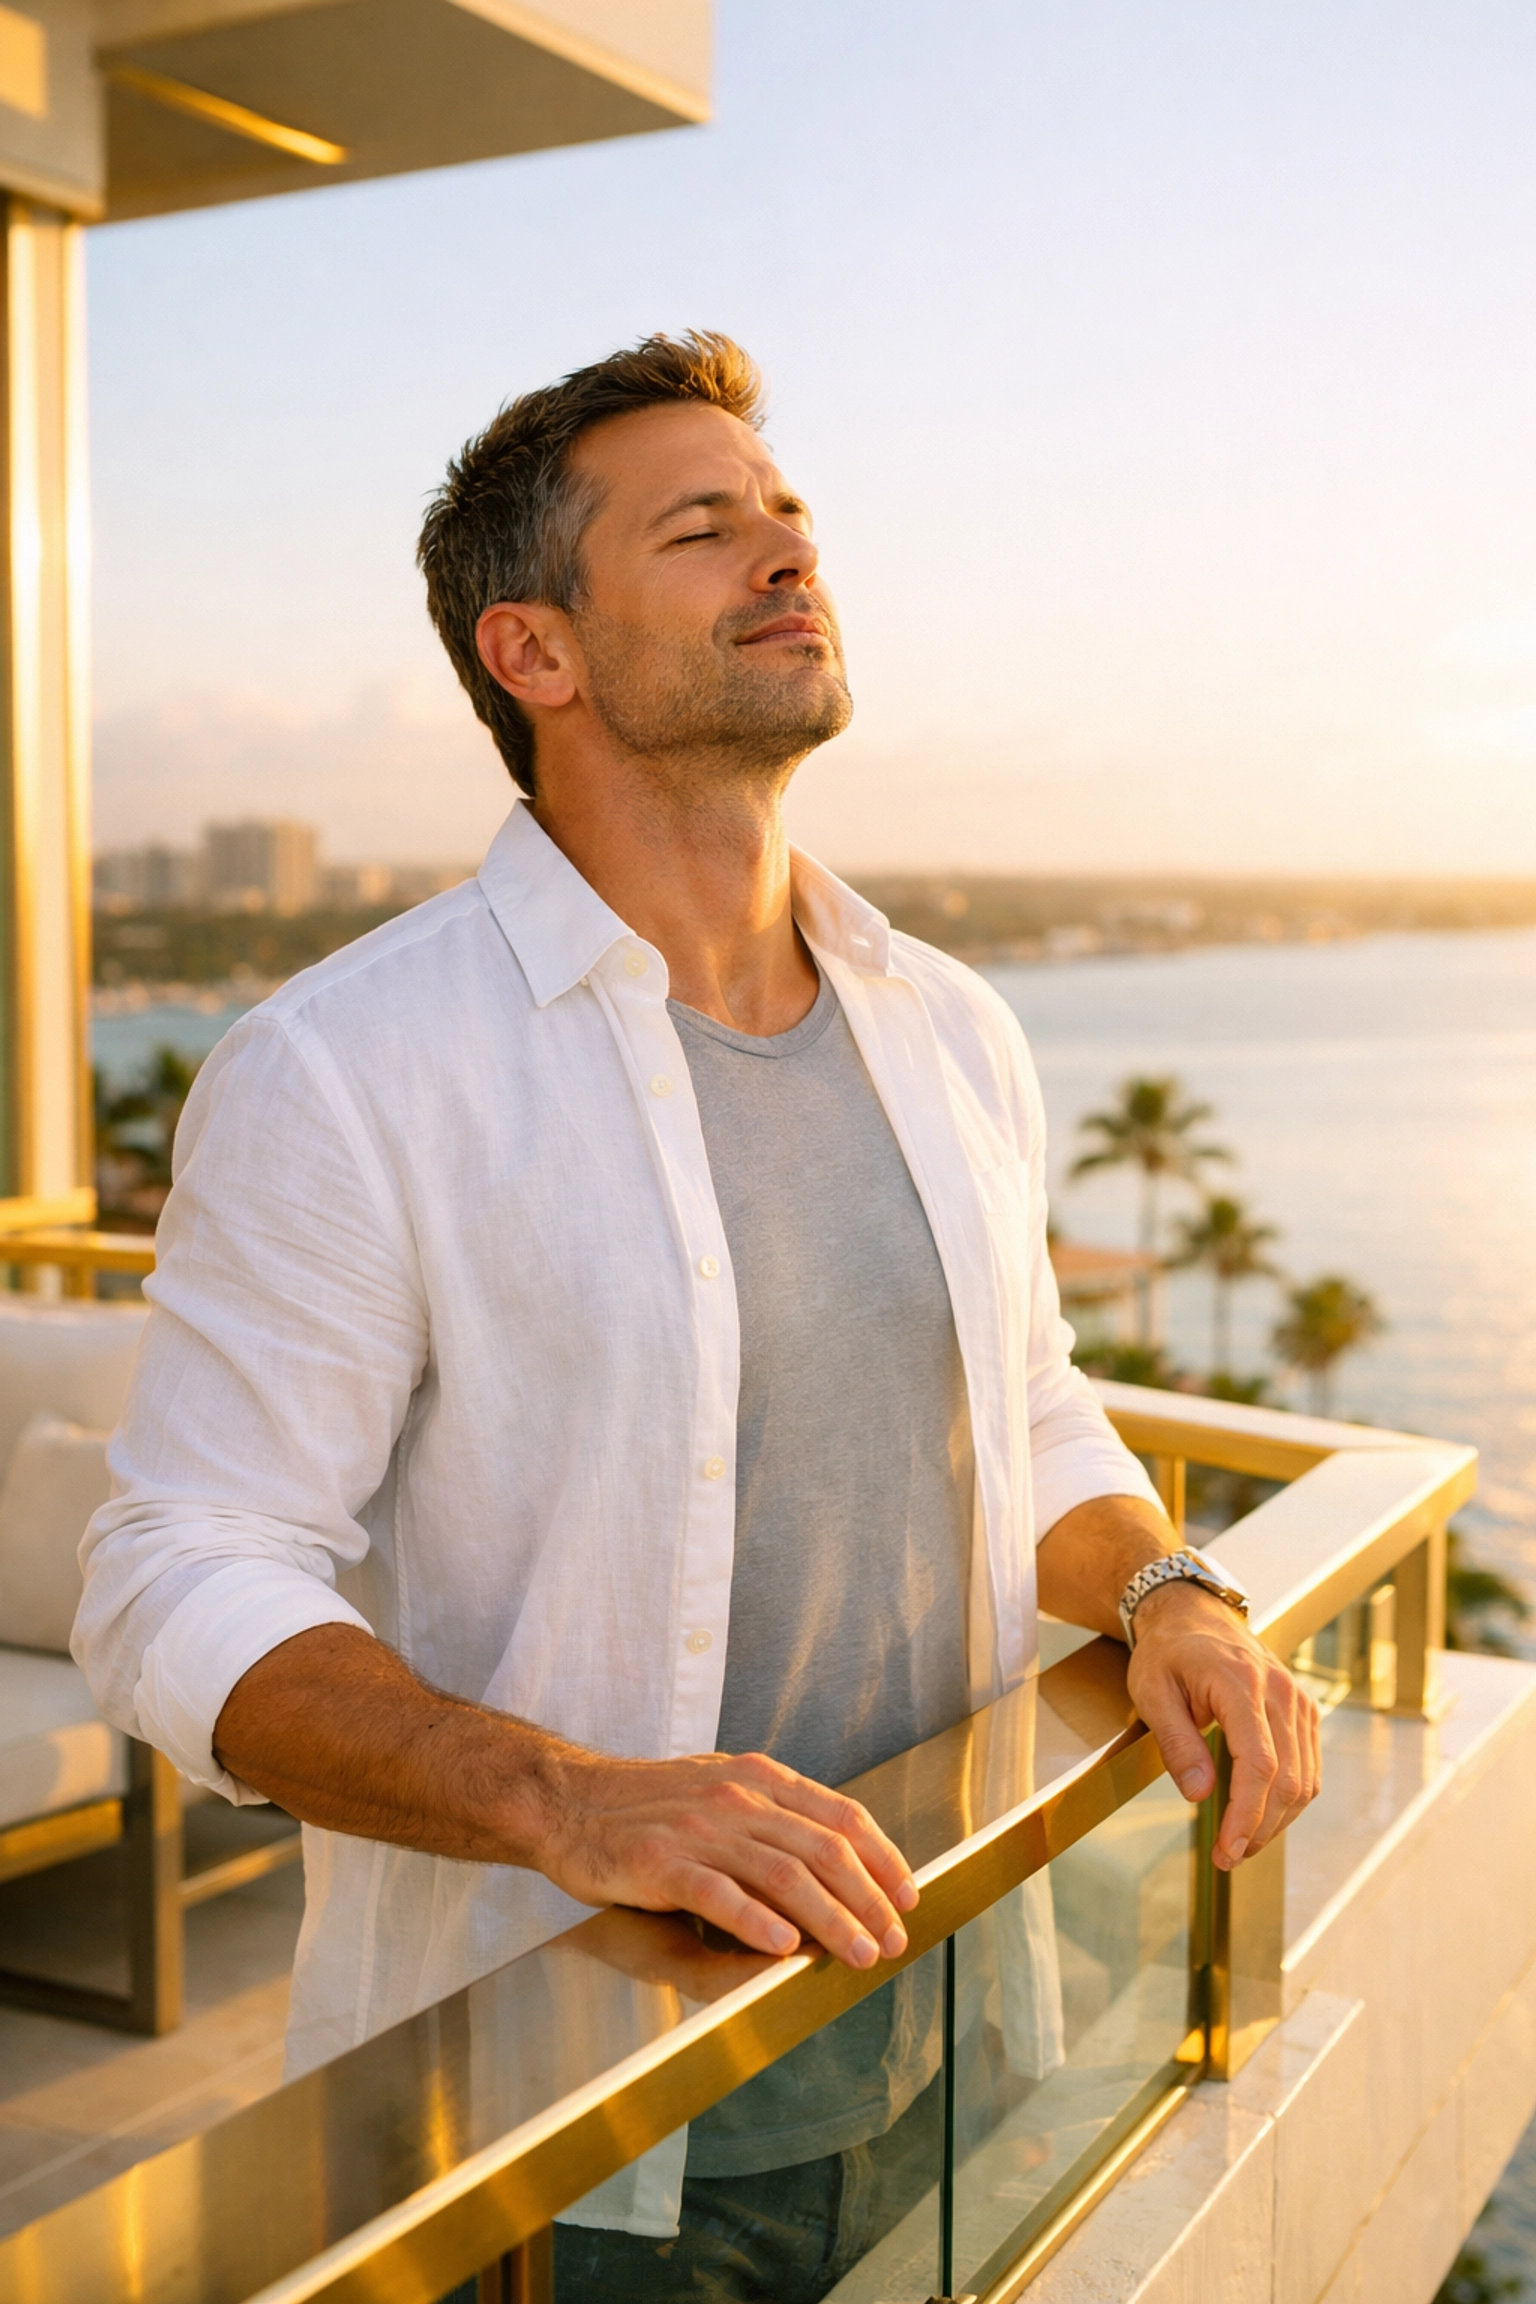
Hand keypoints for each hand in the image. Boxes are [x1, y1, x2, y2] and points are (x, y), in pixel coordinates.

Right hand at [535, 1747, 919, 1969]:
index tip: (908, 1898)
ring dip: (831, 1919)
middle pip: (822, 1848)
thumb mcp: (721, 1789)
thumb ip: (774, 1816)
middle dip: (868, 1900)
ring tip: (857, 1954)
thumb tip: (838, 1857)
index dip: (883, 1858)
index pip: (840, 1816)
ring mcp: (699, 1828)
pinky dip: (757, 1921)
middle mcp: (737, 1797)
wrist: (568, 1801)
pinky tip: (784, 1948)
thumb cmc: (648, 1804)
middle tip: (892, 1941)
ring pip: (783, 1873)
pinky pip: (718, 1893)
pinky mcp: (661, 1861)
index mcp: (758, 1778)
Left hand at [1125, 1582, 1320, 1868]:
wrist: (1192, 1613)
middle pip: (1287, 1778)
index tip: (1228, 1850)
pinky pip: (1308, 1765)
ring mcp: (1298, 1700)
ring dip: (1277, 1820)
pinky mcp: (1304, 1709)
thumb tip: (1200, 1795)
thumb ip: (1177, 1743)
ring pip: (1305, 1778)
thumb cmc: (1168, 1652)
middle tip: (1227, 1856)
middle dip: (1260, 1828)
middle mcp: (1280, 1692)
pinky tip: (1262, 1813)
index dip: (1247, 1816)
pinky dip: (1290, 1798)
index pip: (1259, 1765)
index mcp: (1241, 1684)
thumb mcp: (1152, 1693)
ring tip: (1241, 1842)